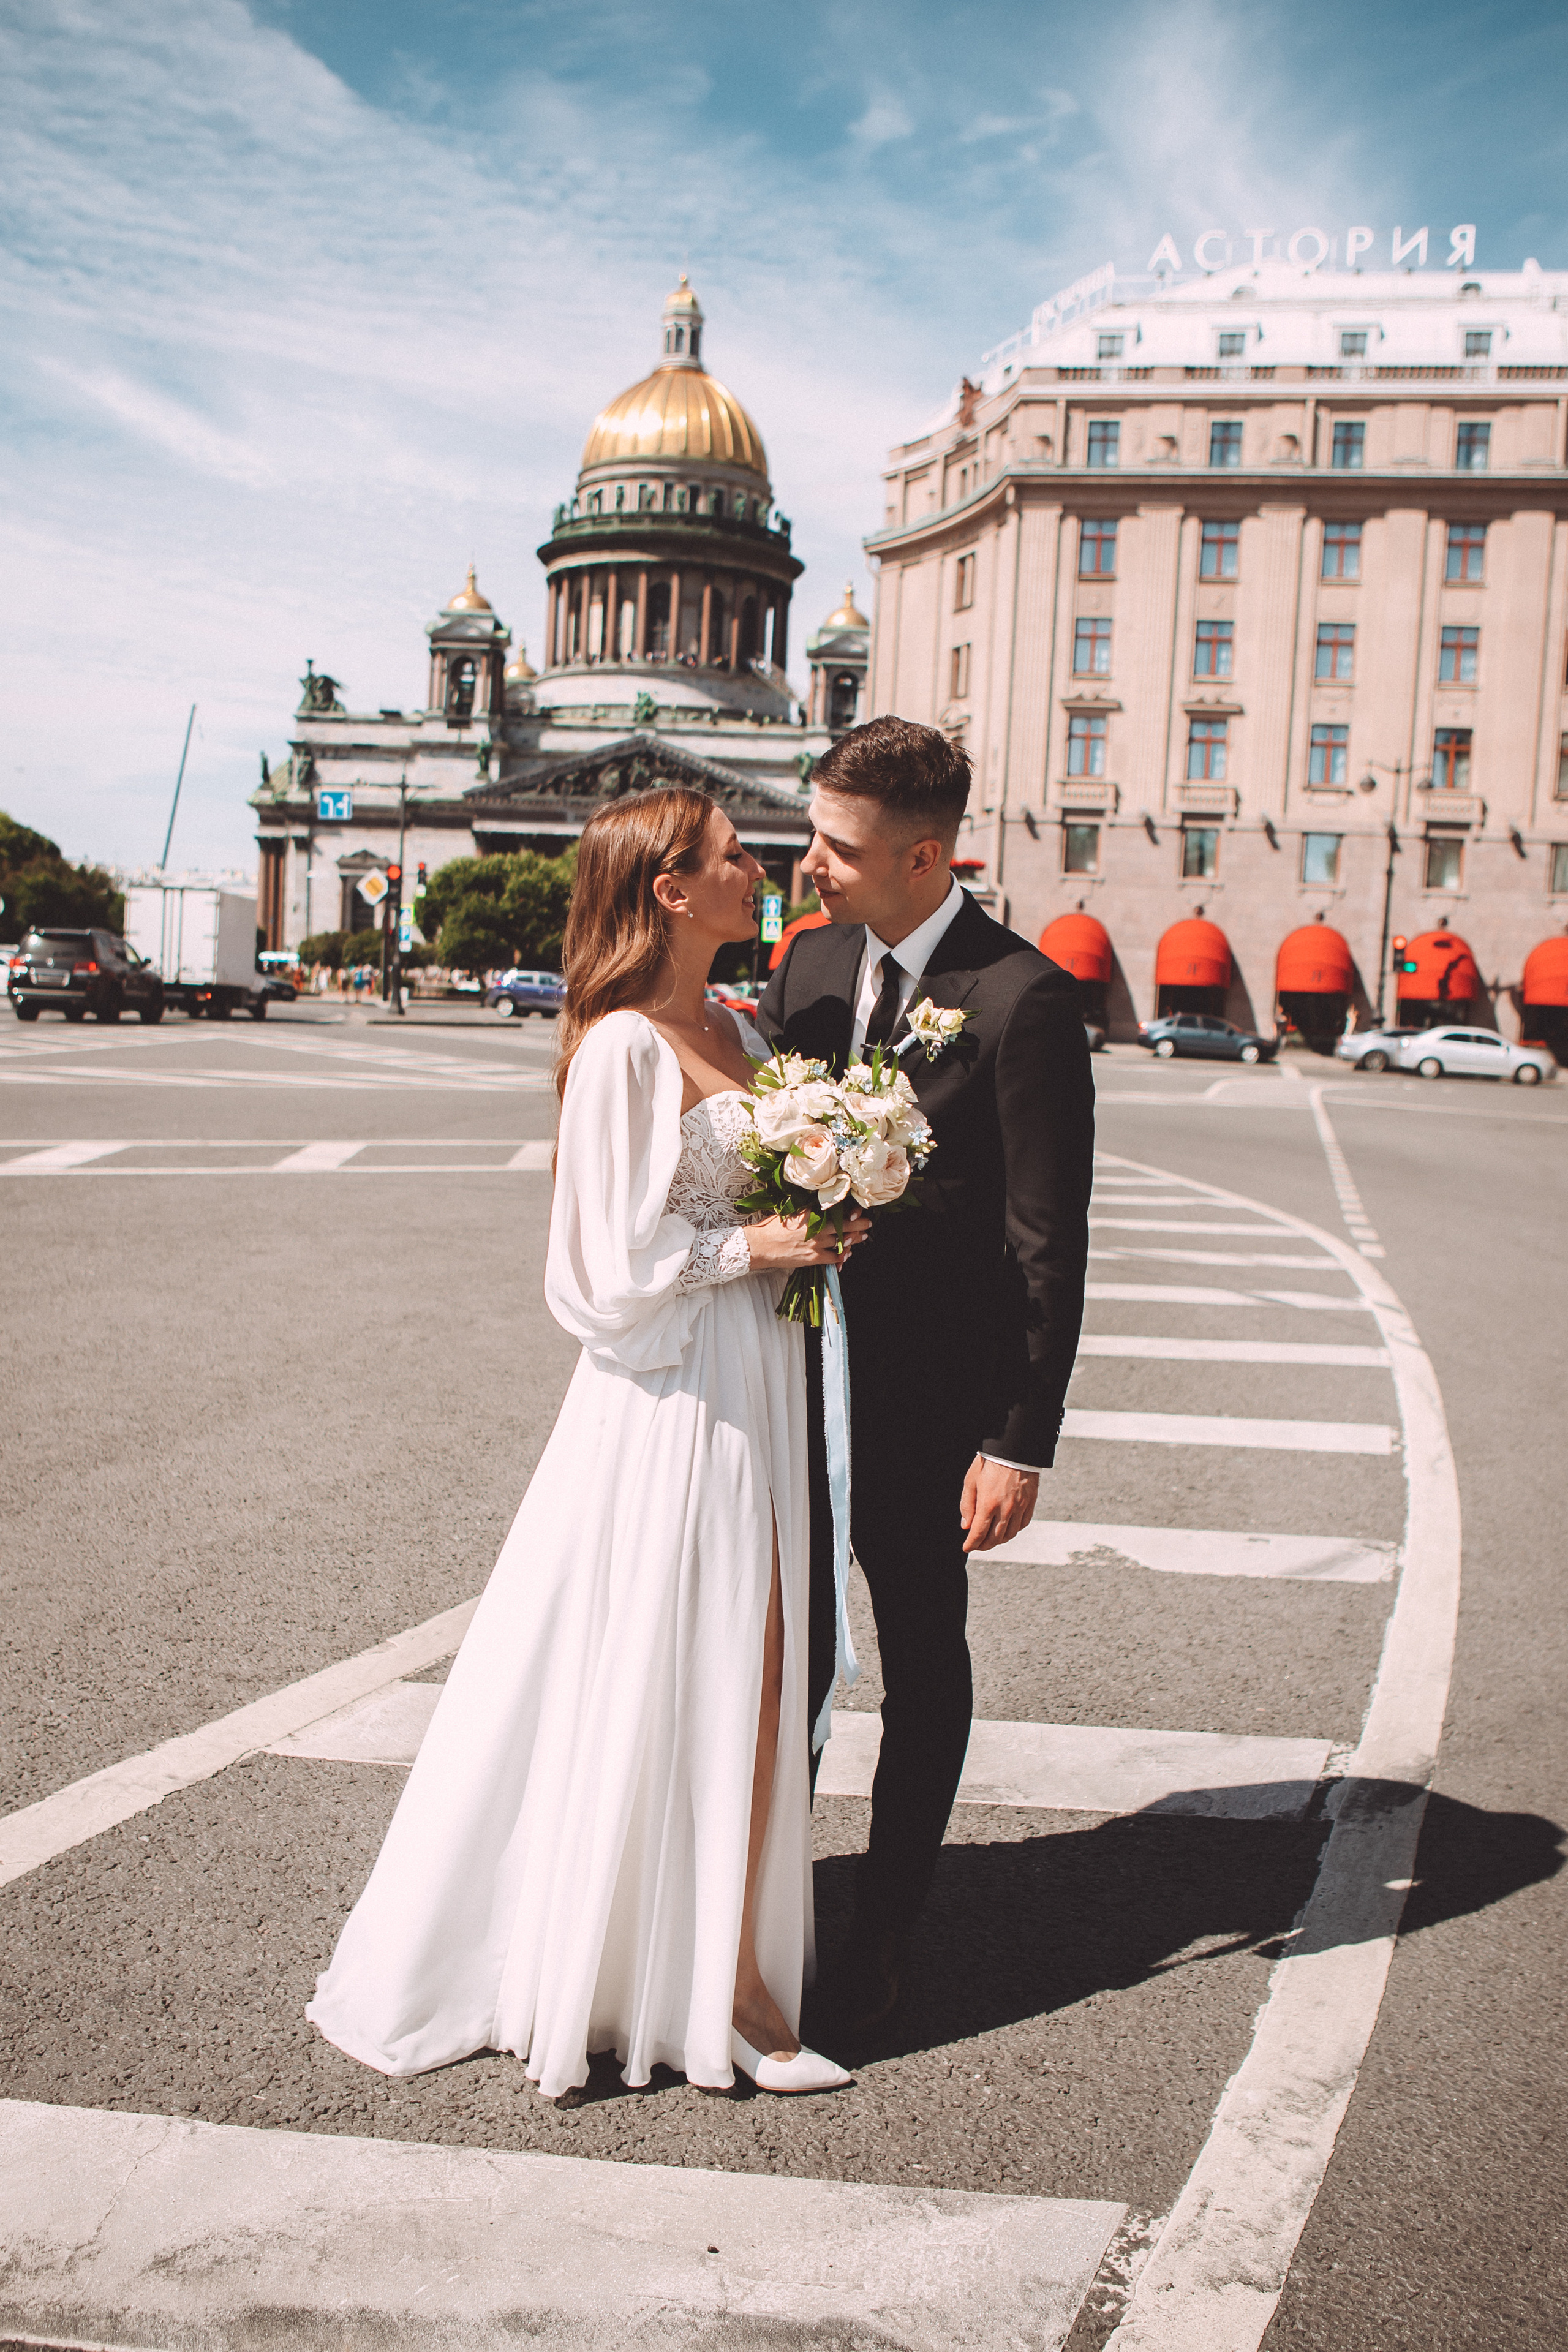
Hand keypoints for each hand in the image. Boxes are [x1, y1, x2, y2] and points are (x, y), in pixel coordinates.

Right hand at [745, 1210, 871, 1270]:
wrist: (760, 1245)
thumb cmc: (773, 1227)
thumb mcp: (792, 1213)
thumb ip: (809, 1211)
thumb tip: (822, 1208)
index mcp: (811, 1212)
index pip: (838, 1208)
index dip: (851, 1209)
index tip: (858, 1209)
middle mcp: (817, 1226)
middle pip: (846, 1225)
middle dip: (860, 1224)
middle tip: (868, 1223)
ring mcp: (817, 1243)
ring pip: (843, 1241)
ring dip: (854, 1240)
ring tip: (861, 1237)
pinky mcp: (813, 1258)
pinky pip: (834, 1258)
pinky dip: (842, 1256)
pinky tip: (846, 1254)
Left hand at [959, 1455, 1038, 1553]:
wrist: (1014, 1449)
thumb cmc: (990, 1463)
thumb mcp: (971, 1481)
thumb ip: (967, 1505)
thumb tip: (966, 1526)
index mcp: (988, 1504)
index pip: (978, 1533)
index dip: (971, 1544)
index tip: (967, 1547)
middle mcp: (1005, 1509)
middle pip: (994, 1538)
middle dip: (983, 1545)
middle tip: (977, 1545)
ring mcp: (1020, 1507)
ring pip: (1009, 1535)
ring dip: (998, 1541)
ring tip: (991, 1539)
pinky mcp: (1030, 1503)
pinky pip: (1022, 1524)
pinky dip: (1013, 1531)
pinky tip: (1007, 1529)